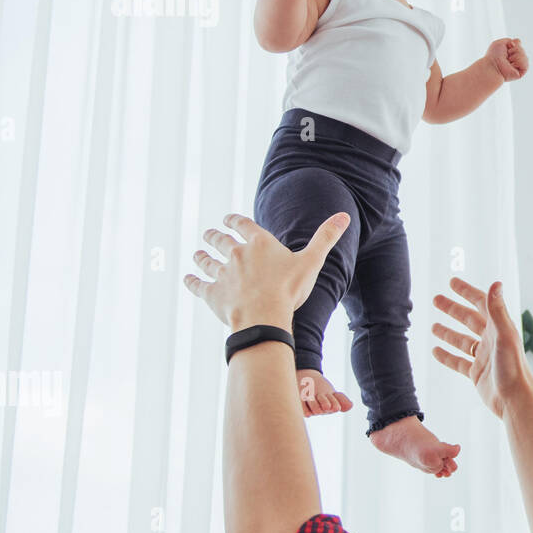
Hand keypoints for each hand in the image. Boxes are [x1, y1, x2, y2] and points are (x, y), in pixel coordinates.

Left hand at [184, 212, 349, 330]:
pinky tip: (187, 278)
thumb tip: (344, 216)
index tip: (228, 218)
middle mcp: (237, 254)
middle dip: (214, 236)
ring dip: (202, 256)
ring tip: (198, 253)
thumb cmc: (289, 289)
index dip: (235, 220)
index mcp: (259, 243)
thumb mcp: (312, 261)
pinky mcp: (213, 294)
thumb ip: (326, 237)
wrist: (263, 316)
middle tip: (208, 233)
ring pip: (208, 262)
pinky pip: (198, 285)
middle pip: (221, 241)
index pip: (243, 225)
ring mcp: (223, 274)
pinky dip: (192, 281)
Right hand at [431, 277, 532, 419]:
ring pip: (462, 341)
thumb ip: (497, 310)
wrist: (514, 399)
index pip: (481, 304)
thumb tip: (496, 283)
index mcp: (499, 328)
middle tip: (436, 300)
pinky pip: (458, 361)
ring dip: (448, 332)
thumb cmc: (513, 367)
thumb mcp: (504, 334)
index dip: (467, 292)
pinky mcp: (477, 373)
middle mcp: (491, 340)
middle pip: (468, 320)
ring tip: (433, 326)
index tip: (452, 282)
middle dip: (452, 309)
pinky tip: (435, 351)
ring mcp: (484, 357)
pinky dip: (447, 356)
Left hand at [486, 37, 527, 81]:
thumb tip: (519, 42)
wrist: (493, 65)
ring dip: (516, 56)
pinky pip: (526, 63)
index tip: (507, 47)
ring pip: (525, 55)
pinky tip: (512, 65)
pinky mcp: (521, 72)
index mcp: (510, 53)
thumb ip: (510, 40)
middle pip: (522, 49)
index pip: (518, 44)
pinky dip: (519, 61)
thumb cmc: (493, 55)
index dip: (513, 44)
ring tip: (508, 60)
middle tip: (506, 55)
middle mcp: (514, 59)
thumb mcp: (500, 43)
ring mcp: (518, 66)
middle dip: (515, 49)